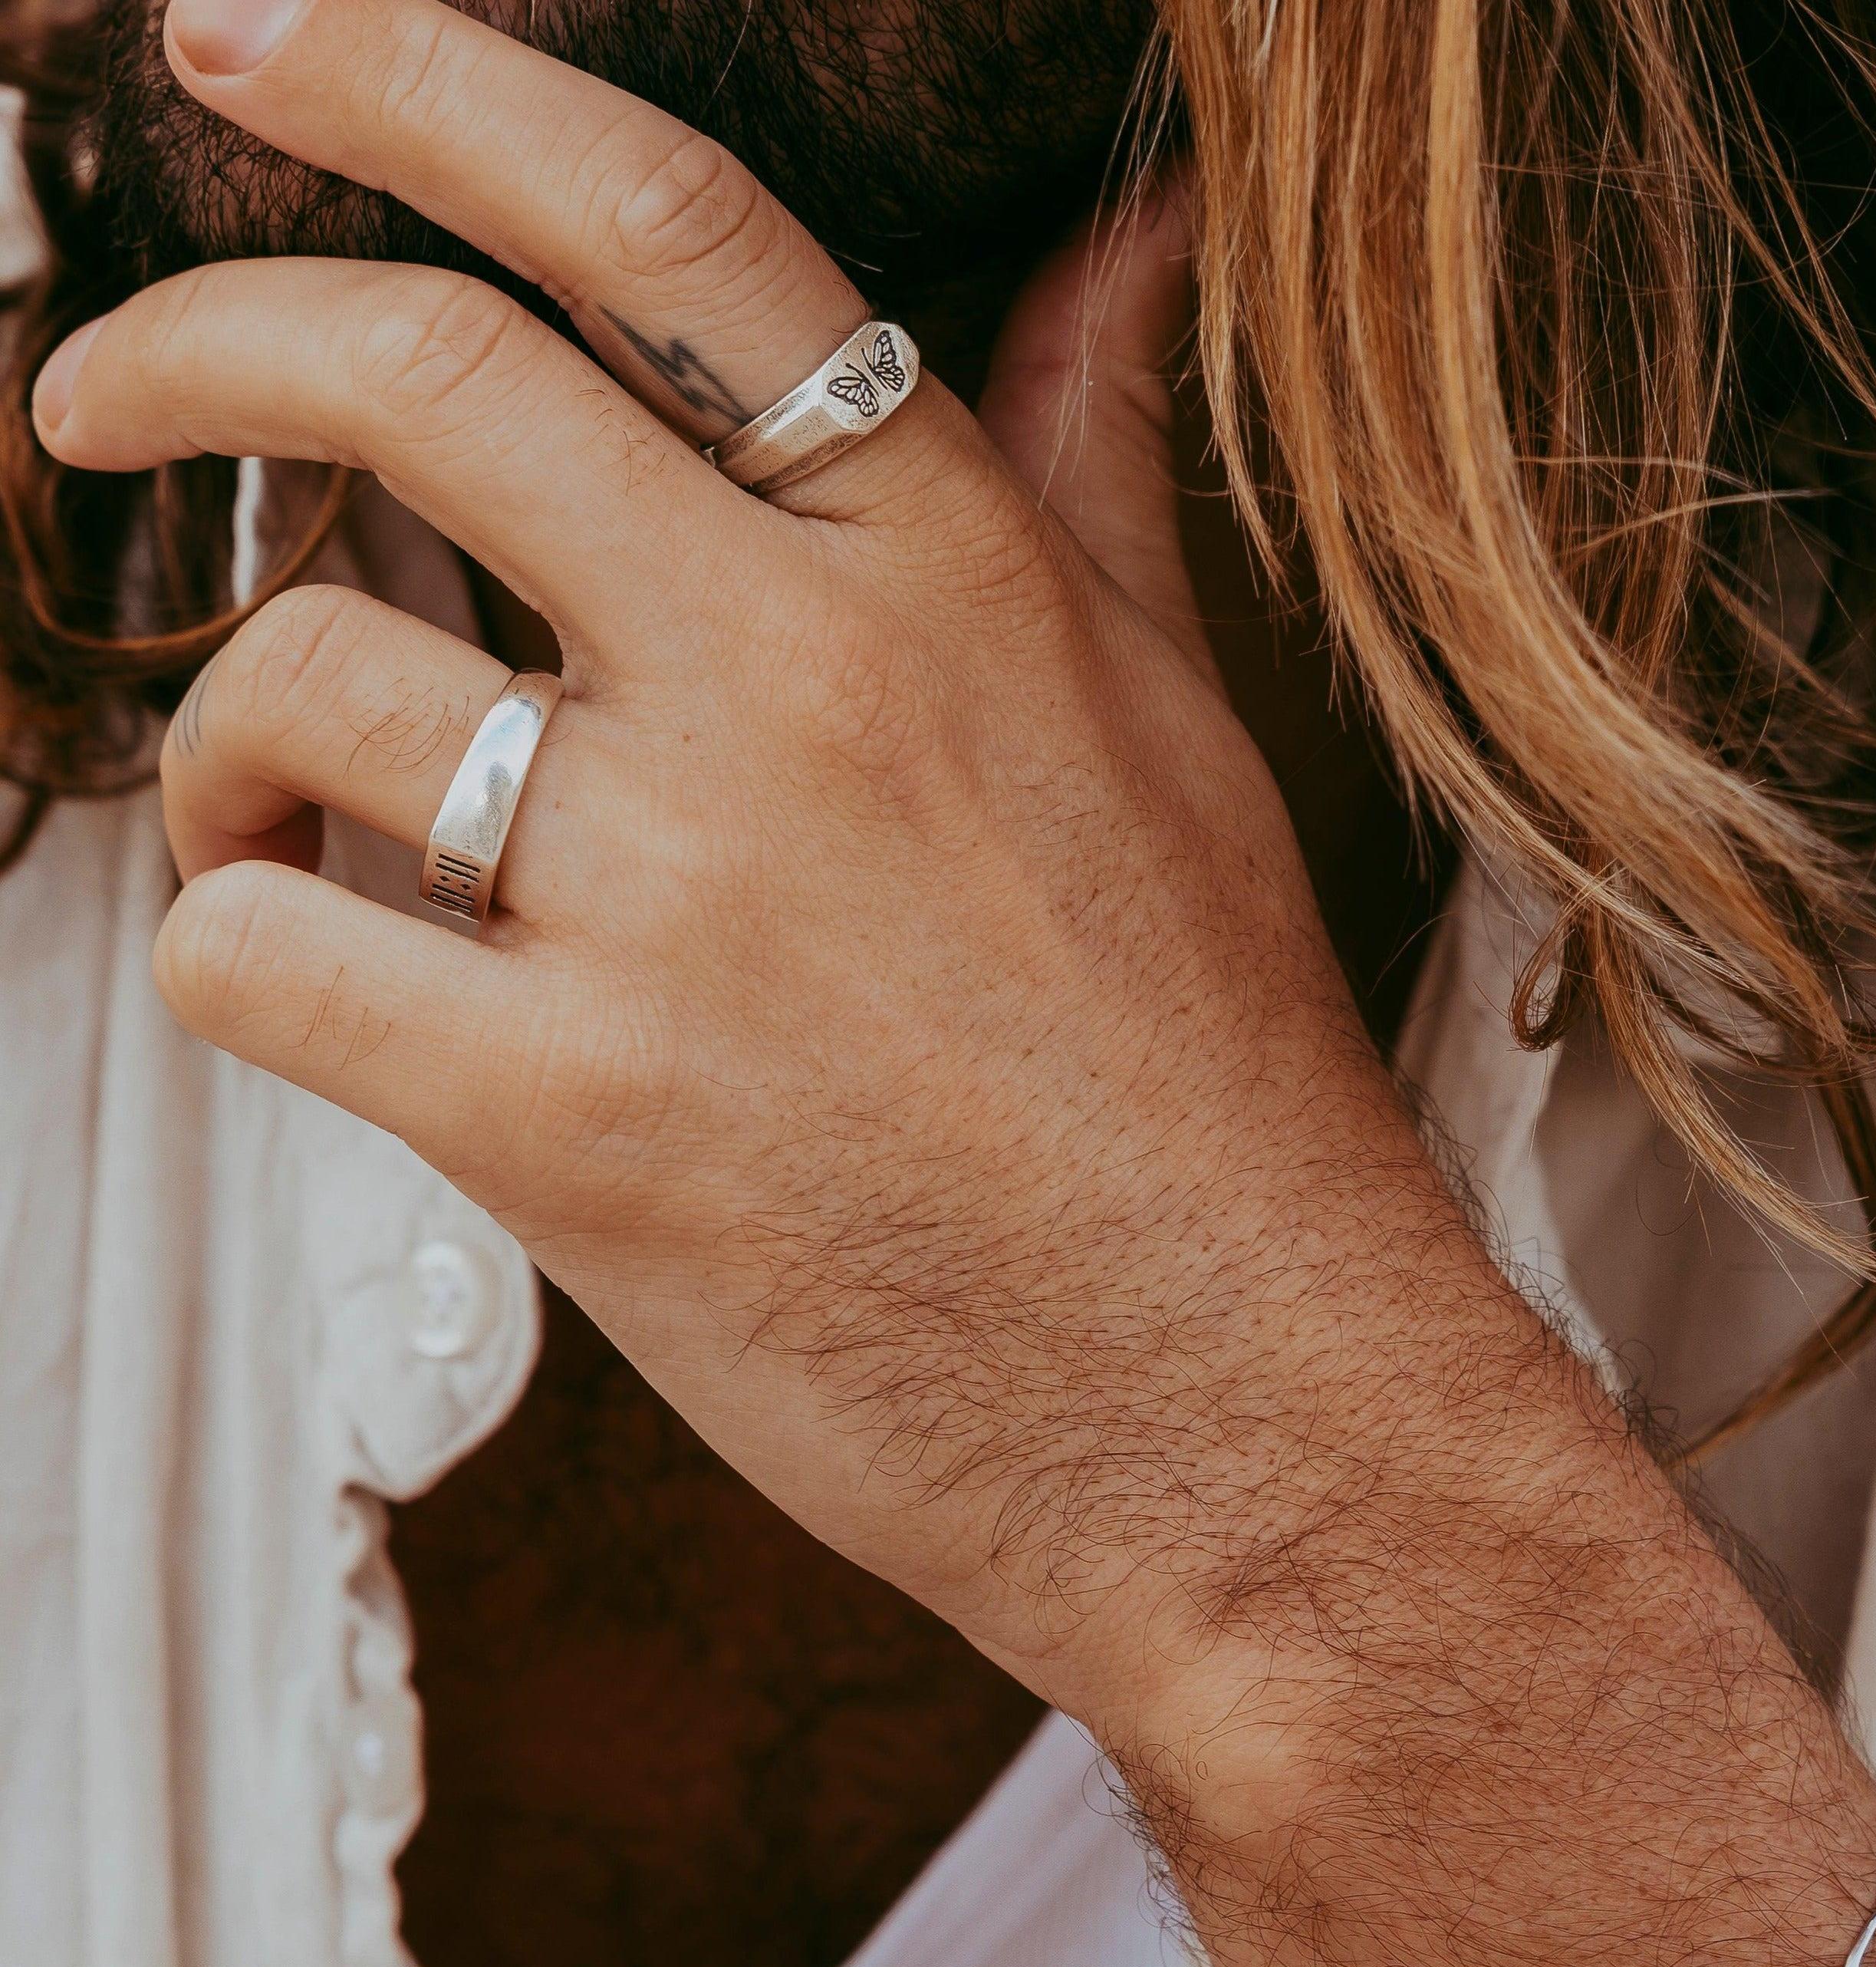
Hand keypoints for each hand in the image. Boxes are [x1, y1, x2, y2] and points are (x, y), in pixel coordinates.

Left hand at [34, 0, 1529, 1734]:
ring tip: (275, 813)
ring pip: (297, 681)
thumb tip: (1125, 239)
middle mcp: (806, 693)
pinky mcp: (573, 1125)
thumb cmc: (1222, 1095)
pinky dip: (240, 944)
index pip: (660, 226)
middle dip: (191, 339)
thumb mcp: (1183, 737)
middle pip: (409, 380)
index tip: (263, 33)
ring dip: (227, 734)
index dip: (424, 74)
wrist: (1251, 1409)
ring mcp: (679, 907)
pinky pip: (264, 955)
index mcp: (957, 580)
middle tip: (108, 392)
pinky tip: (321, 966)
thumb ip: (1094, 472)